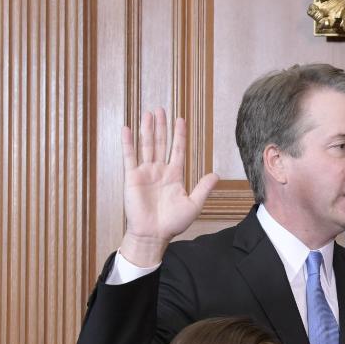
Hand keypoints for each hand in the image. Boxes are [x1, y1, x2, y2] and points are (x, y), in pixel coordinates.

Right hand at [119, 108, 218, 265]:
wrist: (154, 235)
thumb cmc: (173, 223)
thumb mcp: (193, 204)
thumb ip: (203, 188)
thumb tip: (216, 175)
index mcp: (174, 175)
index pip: (177, 149)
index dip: (179, 135)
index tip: (180, 119)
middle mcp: (159, 170)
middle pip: (161, 143)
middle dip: (162, 126)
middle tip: (161, 109)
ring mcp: (145, 172)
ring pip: (146, 146)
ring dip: (147, 129)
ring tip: (148, 113)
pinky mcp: (132, 177)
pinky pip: (129, 157)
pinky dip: (128, 143)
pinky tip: (128, 129)